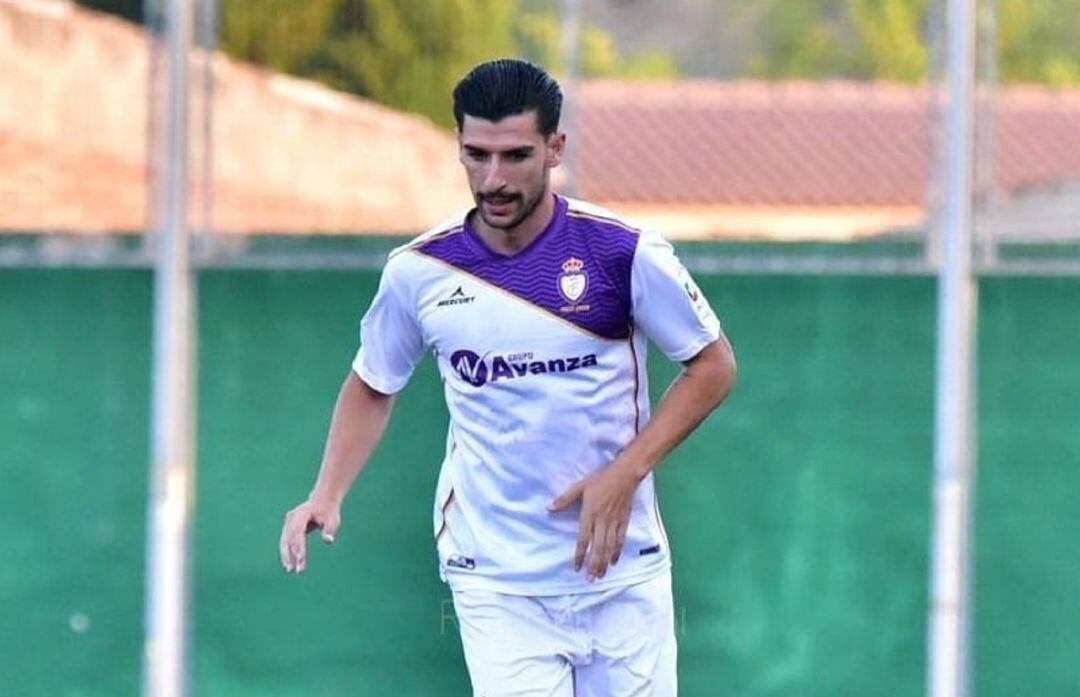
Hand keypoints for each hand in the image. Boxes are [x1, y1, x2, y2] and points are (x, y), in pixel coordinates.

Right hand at [279, 497, 340, 572]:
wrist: (323, 502)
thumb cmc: (328, 512)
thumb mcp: (332, 519)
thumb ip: (329, 529)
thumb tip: (328, 541)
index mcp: (301, 514)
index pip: (298, 532)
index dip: (299, 546)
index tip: (301, 559)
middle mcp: (291, 518)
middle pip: (289, 538)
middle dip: (291, 554)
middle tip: (296, 569)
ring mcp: (288, 523)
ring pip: (285, 541)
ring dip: (287, 556)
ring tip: (290, 570)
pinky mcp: (288, 528)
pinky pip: (285, 542)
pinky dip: (287, 553)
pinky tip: (289, 564)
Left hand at [548, 462, 640, 581]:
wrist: (625, 474)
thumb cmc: (601, 480)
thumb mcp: (580, 487)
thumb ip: (564, 499)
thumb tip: (549, 508)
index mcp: (590, 514)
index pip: (583, 539)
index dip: (580, 555)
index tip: (576, 567)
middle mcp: (602, 521)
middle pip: (598, 548)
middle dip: (593, 565)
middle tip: (590, 580)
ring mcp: (614, 522)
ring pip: (609, 547)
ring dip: (604, 562)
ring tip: (600, 575)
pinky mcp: (624, 521)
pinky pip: (621, 540)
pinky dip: (617, 552)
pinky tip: (614, 562)